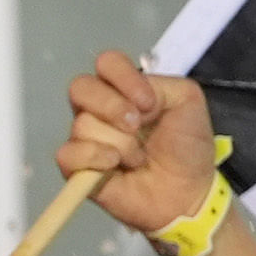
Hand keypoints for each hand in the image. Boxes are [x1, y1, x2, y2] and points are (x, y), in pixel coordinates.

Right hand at [57, 49, 222, 241]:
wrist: (188, 192)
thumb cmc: (187, 147)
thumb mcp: (188, 100)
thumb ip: (162, 85)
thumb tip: (132, 101)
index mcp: (124, 89)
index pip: (107, 63)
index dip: (123, 78)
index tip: (149, 103)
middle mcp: (100, 109)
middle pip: (81, 87)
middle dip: (112, 106)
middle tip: (137, 127)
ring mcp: (87, 138)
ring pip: (82, 124)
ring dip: (119, 143)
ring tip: (138, 158)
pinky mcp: (78, 168)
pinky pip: (67, 154)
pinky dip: (93, 157)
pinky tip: (114, 166)